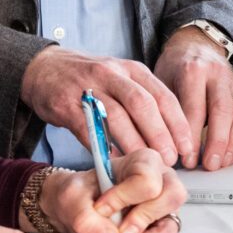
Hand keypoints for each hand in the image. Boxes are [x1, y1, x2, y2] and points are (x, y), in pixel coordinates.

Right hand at [20, 45, 191, 165]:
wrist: (44, 68)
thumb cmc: (90, 79)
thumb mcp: (122, 79)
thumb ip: (144, 101)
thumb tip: (172, 138)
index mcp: (133, 70)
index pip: (163, 96)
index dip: (178, 124)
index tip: (187, 148)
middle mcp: (114, 74)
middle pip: (143, 104)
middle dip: (160, 134)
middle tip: (170, 159)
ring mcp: (89, 88)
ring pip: (117, 116)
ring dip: (134, 143)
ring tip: (145, 164)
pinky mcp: (67, 104)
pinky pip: (88, 128)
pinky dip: (102, 146)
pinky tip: (113, 160)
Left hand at [38, 149, 188, 232]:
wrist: (80, 207)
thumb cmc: (82, 194)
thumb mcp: (72, 199)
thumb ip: (85, 218)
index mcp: (143, 161)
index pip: (147, 180)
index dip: (123, 199)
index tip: (100, 209)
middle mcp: (162, 179)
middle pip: (171, 198)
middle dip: (141, 221)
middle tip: (117, 231)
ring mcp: (165, 204)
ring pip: (169, 227)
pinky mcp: (164, 225)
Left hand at [154, 26, 232, 170]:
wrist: (195, 44)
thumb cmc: (174, 67)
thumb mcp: (162, 80)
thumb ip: (164, 109)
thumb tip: (162, 147)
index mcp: (192, 70)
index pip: (194, 108)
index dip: (191, 137)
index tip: (185, 159)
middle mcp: (216, 75)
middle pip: (221, 111)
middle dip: (216, 142)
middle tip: (208, 166)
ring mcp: (232, 83)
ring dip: (231, 144)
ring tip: (220, 164)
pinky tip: (230, 155)